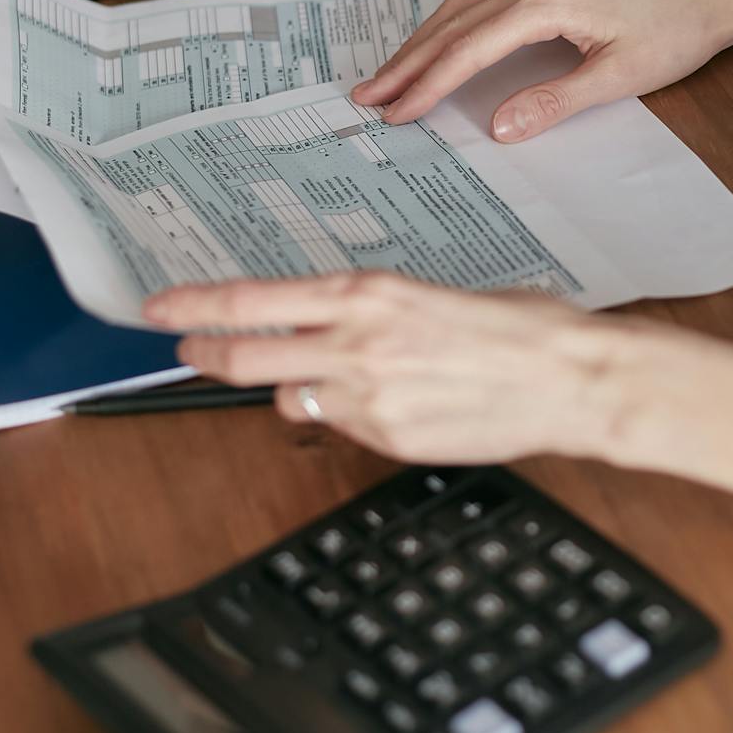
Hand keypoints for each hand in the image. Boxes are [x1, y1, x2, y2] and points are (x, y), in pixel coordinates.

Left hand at [145, 272, 649, 463]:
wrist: (568, 378)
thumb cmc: (520, 327)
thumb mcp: (434, 295)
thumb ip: (376, 312)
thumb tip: (343, 323)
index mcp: (369, 293)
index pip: (255, 300)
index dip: (198, 306)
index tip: (164, 307)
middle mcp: (357, 342)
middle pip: (246, 354)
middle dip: (206, 352)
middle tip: (188, 347)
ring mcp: (369, 397)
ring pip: (290, 396)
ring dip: (292, 385)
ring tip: (328, 377)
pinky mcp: (388, 439)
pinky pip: (341, 428)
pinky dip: (344, 416)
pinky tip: (386, 403)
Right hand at [351, 0, 732, 142]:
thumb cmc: (675, 32)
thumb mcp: (619, 76)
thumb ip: (554, 101)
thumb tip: (498, 127)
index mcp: (546, 3)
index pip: (470, 49)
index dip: (429, 84)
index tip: (398, 113)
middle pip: (453, 25)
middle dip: (408, 63)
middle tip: (369, 97)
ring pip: (462, 9)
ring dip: (422, 43)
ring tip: (389, 77)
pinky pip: (483, 2)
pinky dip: (451, 28)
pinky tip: (437, 46)